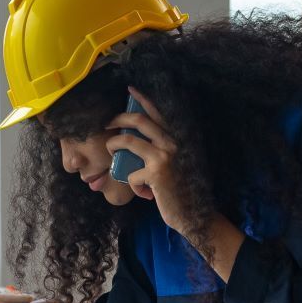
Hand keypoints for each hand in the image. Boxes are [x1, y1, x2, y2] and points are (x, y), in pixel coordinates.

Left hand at [107, 87, 184, 229]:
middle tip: (107, 124)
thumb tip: (135, 139)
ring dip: (114, 146)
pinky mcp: (157, 173)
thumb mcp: (176, 162)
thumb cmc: (182, 188)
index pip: (158, 111)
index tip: (130, 90)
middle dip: (118, 119)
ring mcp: (165, 156)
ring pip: (128, 141)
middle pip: (138, 120)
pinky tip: (144, 194)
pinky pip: (131, 174)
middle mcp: (173, 141)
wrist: (194, 213)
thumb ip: (162, 148)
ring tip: (112, 153)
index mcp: (178, 137)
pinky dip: (133, 186)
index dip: (143, 99)